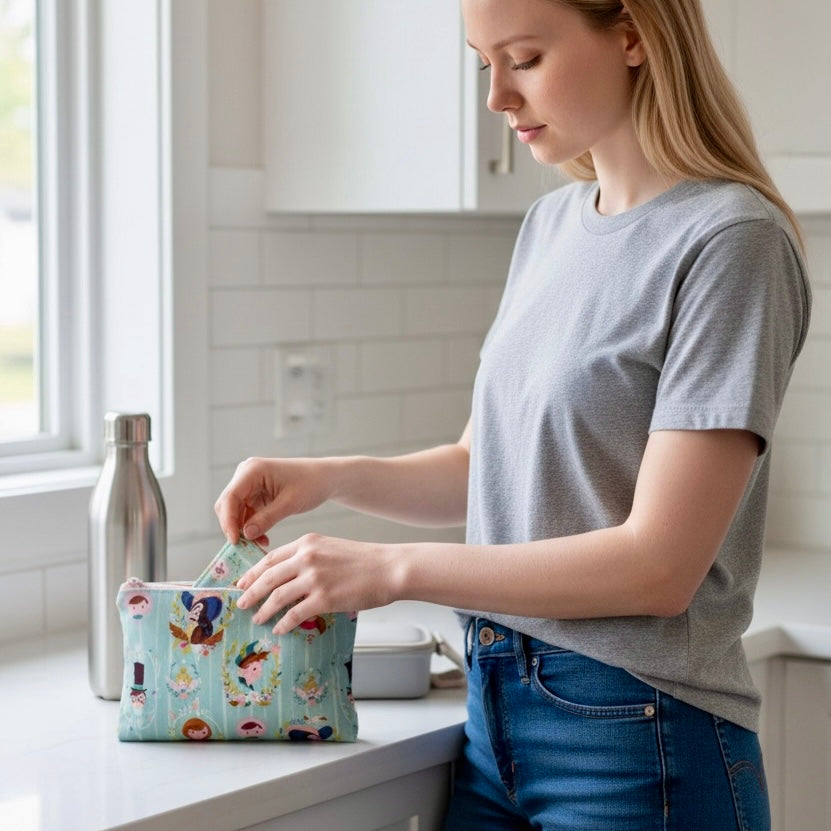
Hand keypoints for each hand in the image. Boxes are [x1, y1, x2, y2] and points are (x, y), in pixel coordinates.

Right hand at [214, 457, 333, 543]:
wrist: (324, 478)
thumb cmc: (311, 484)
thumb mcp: (290, 503)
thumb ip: (266, 519)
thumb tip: (245, 535)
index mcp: (253, 470)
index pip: (230, 497)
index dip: (228, 520)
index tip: (235, 541)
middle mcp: (246, 474)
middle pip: (227, 505)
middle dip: (234, 527)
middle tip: (245, 547)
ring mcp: (249, 484)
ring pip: (235, 512)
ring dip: (243, 530)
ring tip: (259, 544)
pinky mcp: (254, 494)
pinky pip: (245, 514)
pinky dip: (251, 527)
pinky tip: (262, 539)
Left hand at [235, 533, 400, 633]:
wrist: (389, 568)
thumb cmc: (365, 560)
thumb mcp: (331, 548)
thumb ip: (309, 557)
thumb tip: (289, 576)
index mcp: (307, 543)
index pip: (271, 558)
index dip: (253, 573)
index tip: (243, 583)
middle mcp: (307, 558)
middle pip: (268, 577)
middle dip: (251, 592)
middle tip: (241, 603)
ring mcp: (314, 578)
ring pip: (278, 596)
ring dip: (265, 610)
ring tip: (259, 618)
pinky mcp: (324, 597)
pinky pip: (295, 613)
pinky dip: (284, 622)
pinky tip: (280, 628)